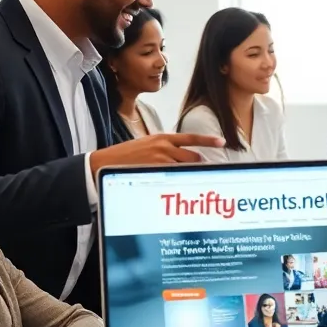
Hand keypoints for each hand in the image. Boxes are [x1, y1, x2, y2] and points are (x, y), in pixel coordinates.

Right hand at [89, 134, 225, 173]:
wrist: (103, 163)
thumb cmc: (125, 156)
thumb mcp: (146, 145)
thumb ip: (163, 149)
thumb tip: (179, 157)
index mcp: (162, 137)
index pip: (191, 138)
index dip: (208, 140)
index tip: (222, 141)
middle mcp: (163, 147)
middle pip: (193, 157)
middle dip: (199, 166)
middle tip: (201, 175)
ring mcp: (159, 160)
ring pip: (185, 170)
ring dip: (189, 177)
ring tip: (190, 184)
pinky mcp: (154, 172)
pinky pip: (174, 179)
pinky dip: (178, 183)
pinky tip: (178, 189)